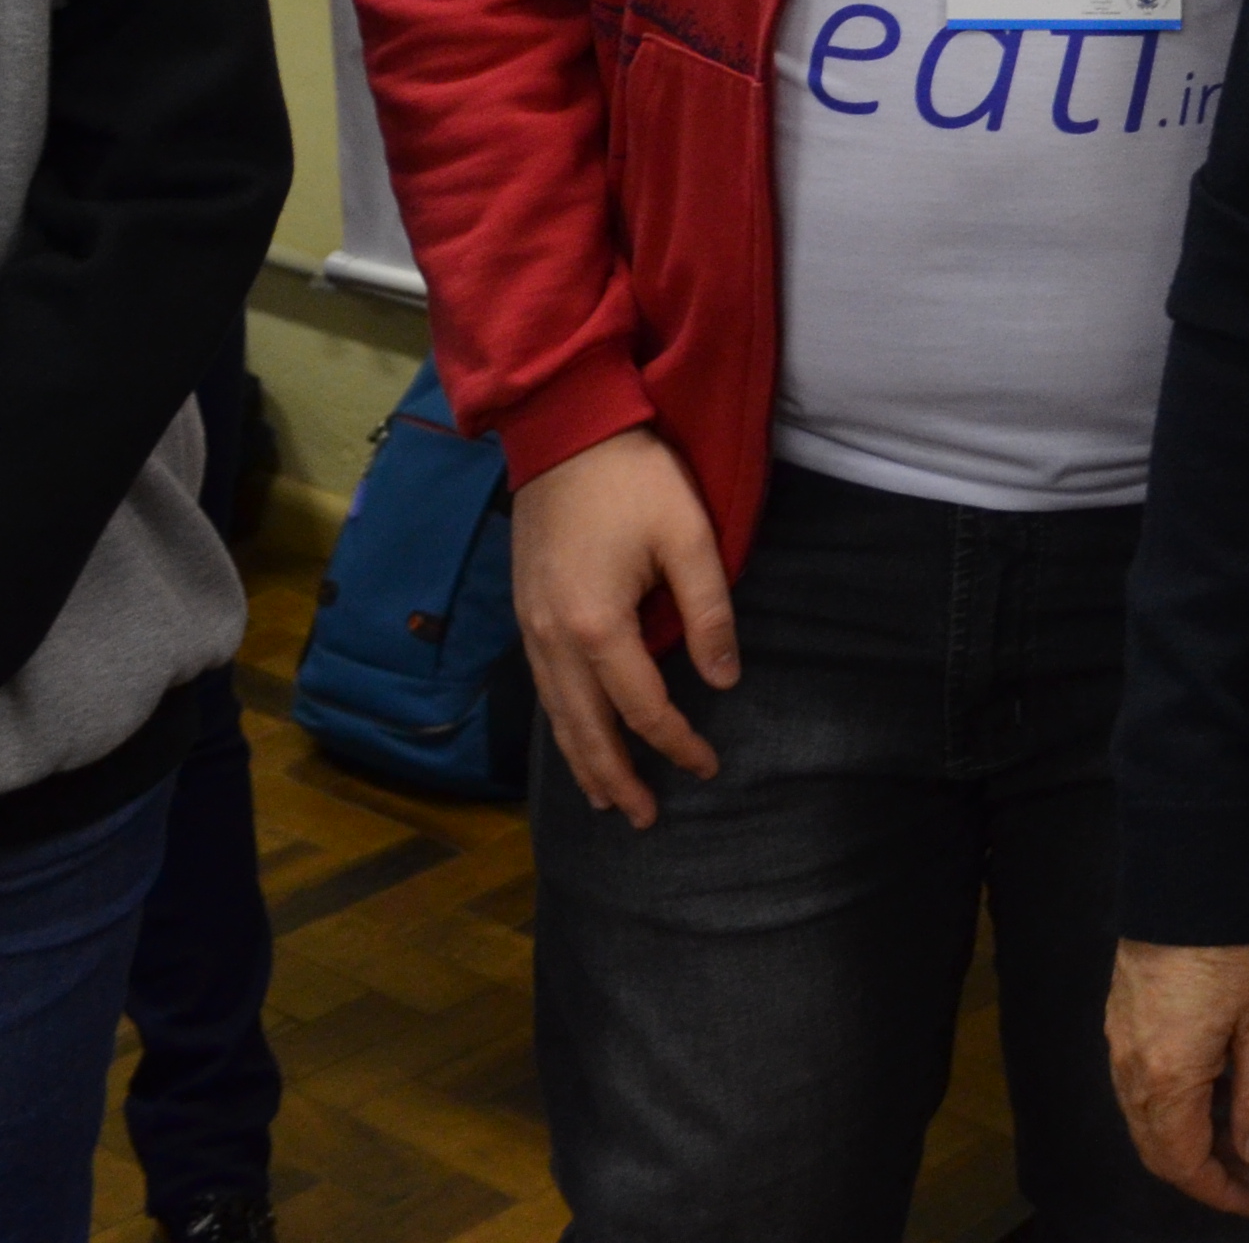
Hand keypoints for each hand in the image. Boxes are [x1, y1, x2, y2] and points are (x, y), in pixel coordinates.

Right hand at [513, 425, 736, 826]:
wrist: (564, 428)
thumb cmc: (634, 479)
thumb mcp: (689, 538)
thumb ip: (709, 613)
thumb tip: (724, 680)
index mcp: (598, 626)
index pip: (644, 707)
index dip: (678, 742)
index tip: (708, 765)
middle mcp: (554, 638)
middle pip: (586, 729)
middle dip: (617, 777)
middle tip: (644, 819)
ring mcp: (531, 626)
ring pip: (556, 714)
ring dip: (582, 760)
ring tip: (607, 799)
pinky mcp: (524, 609)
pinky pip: (542, 687)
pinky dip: (560, 723)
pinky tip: (575, 735)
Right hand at [1109, 938, 1248, 1216]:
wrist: (1183, 886)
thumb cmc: (1231, 954)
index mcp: (1168, 1081)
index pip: (1185, 1164)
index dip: (1220, 1191)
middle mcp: (1132, 1075)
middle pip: (1159, 1153)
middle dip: (1206, 1175)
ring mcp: (1118, 1051)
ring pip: (1146, 1125)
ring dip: (1188, 1146)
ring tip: (1237, 1143)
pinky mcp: (1117, 1028)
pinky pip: (1138, 1094)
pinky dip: (1171, 1116)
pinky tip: (1208, 1103)